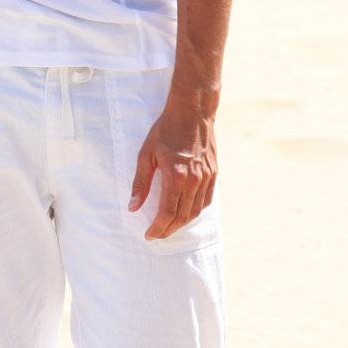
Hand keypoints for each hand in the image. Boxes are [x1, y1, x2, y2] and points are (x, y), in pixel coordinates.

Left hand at [129, 104, 216, 240]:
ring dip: (181, 223)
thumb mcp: (146, 154)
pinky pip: (206, 200)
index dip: (158, 228)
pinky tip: (186, 213)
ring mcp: (207, 178)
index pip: (167, 212)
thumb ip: (140, 183)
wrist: (192, 112)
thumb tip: (133, 207)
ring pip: (196, 211)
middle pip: (182, 216)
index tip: (149, 235)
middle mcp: (194, 180)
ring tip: (168, 227)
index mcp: (176, 176)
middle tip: (157, 235)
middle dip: (168, 229)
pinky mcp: (214, 174)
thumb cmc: (165, 130)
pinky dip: (195, 211)